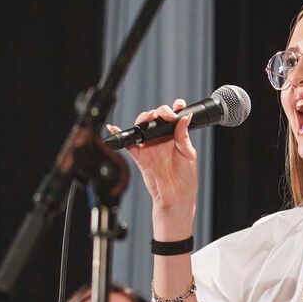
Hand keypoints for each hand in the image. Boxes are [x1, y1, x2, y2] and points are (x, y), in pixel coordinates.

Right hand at [107, 99, 198, 234]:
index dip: (174, 109)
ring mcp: (149, 147)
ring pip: (142, 127)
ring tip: (149, 119)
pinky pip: (128, 143)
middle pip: (155, 119)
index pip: (173, 118)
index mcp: (175, 137)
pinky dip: (119, 134)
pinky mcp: (139, 156)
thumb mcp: (188, 154)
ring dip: (143, 119)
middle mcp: (161, 139)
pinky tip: (114, 127)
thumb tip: (185, 118)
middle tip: (164, 115)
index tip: (178, 105)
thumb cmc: (185, 177)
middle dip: (158, 112)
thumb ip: (183, 135)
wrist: (176, 196)